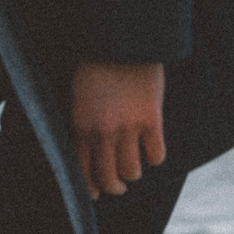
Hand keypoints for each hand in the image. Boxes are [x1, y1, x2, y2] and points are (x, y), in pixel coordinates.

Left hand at [71, 61, 165, 198]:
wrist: (124, 39)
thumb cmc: (97, 65)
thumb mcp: (78, 96)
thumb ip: (81, 124)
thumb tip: (86, 151)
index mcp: (81, 127)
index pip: (82, 172)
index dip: (91, 188)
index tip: (97, 194)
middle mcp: (102, 133)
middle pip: (108, 178)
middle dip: (114, 188)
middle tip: (119, 187)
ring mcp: (128, 127)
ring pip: (132, 172)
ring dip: (134, 173)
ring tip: (136, 169)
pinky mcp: (151, 120)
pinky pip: (156, 155)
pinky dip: (156, 158)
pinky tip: (154, 152)